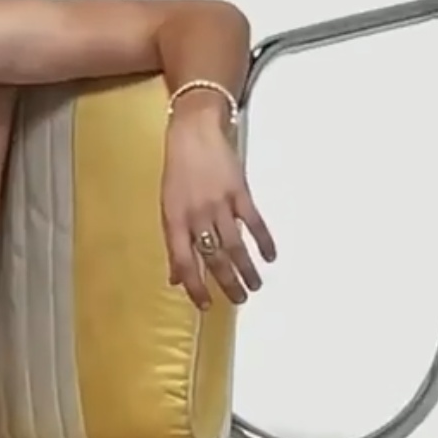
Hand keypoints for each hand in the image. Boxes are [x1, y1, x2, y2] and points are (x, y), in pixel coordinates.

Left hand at [161, 116, 276, 310]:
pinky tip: (270, 257)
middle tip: (239, 300)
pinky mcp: (240, 192)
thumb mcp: (167, 207)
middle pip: (214, 257)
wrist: (194, 133)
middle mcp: (197, 215)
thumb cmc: (177, 171)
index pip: (184, 261)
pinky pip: (254, 222)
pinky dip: (264, 241)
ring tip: (255, 287)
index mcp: (175, 219)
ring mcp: (220, 203)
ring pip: (235, 245)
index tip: (205, 305)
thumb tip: (176, 278)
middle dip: (227, 283)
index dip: (194, 286)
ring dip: (246, 269)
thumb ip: (173, 242)